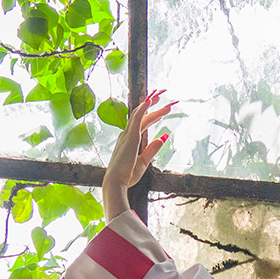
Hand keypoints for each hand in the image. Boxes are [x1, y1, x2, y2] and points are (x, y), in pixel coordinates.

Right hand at [102, 90, 173, 218]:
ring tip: (160, 96)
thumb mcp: (144, 162)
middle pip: (140, 116)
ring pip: (140, 114)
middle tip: (160, 96)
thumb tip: (163, 138)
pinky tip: (150, 101)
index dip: (151, 116)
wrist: (116, 182)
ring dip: (151, 105)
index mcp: (128, 141)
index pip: (141, 124)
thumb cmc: (127, 175)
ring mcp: (127, 134)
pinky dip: (143, 108)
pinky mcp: (130, 136)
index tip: (161, 112)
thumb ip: (152, 149)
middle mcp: (126, 135)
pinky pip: (137, 118)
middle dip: (151, 106)